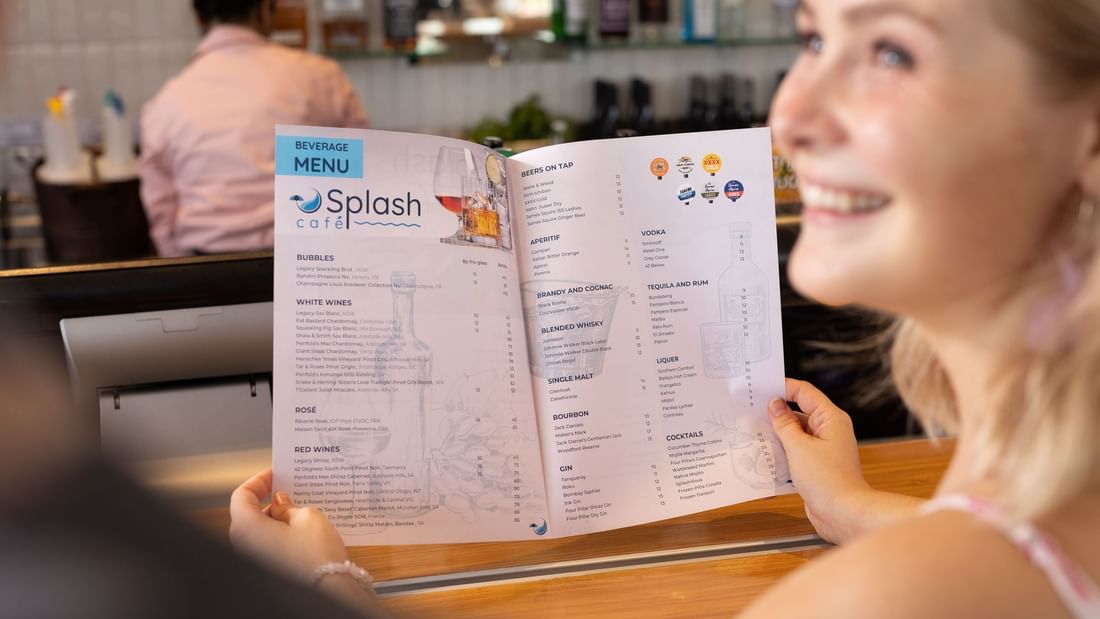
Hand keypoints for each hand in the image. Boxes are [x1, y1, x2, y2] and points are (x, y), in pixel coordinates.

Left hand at [229, 469, 350, 581]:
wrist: (328, 592)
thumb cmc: (316, 558)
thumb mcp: (308, 517)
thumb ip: (289, 505)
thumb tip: (280, 502)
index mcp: (246, 527)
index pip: (242, 495)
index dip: (259, 481)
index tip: (275, 474)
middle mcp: (243, 545)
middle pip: (248, 513)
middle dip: (269, 500)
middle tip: (291, 490)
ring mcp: (253, 559)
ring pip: (259, 530)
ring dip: (276, 517)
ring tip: (301, 510)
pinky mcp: (266, 568)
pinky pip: (267, 544)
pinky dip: (280, 533)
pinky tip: (301, 531)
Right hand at [769, 378, 920, 543]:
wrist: (843, 513)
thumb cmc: (828, 479)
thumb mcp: (799, 447)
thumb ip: (784, 424)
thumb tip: (775, 404)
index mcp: (830, 418)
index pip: (804, 392)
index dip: (783, 388)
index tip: (760, 389)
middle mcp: (829, 430)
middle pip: (799, 412)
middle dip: (775, 414)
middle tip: (750, 413)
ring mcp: (823, 448)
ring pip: (795, 433)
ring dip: (776, 435)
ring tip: (753, 435)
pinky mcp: (817, 465)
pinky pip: (796, 451)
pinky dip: (782, 452)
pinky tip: (764, 456)